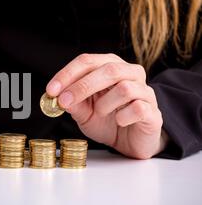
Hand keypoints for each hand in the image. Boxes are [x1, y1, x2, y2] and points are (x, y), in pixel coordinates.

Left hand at [47, 53, 166, 158]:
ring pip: (125, 88)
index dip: (67, 74)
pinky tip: (119, 122)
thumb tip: (57, 96)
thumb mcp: (83, 112)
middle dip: (82, 86)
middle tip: (64, 101)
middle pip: (108, 69)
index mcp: (111, 67)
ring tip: (100, 113)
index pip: (88, 61)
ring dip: (105, 104)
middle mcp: (130, 73)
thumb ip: (72, 103)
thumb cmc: (106, 121)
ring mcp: (145, 91)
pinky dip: (123, 117)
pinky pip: (138, 108)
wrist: (129, 142)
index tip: (51, 90)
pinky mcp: (153, 111)